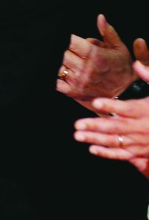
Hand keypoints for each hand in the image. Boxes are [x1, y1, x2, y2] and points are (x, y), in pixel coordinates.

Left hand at [58, 16, 134, 100]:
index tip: (69, 40)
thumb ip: (108, 32)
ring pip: (57, 66)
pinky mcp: (74, 92)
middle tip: (70, 51)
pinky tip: (63, 72)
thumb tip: (100, 17)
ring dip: (60, 62)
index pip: (70, 41)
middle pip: (62, 53)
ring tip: (69, 62)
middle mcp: (85, 68)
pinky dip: (56, 76)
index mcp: (94, 55)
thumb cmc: (121, 67)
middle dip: (63, 50)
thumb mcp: (119, 48)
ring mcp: (78, 81)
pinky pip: (56, 82)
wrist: (126, 92)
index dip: (67, 39)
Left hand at [74, 60, 148, 174]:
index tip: (96, 102)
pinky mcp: (140, 152)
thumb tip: (136, 64)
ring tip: (78, 135)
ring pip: (116, 142)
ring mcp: (141, 141)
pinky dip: (108, 154)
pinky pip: (123, 154)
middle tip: (77, 124)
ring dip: (96, 139)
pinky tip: (92, 149)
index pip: (127, 108)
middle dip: (96, 126)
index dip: (111, 105)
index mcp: (146, 110)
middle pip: (117, 127)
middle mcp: (142, 127)